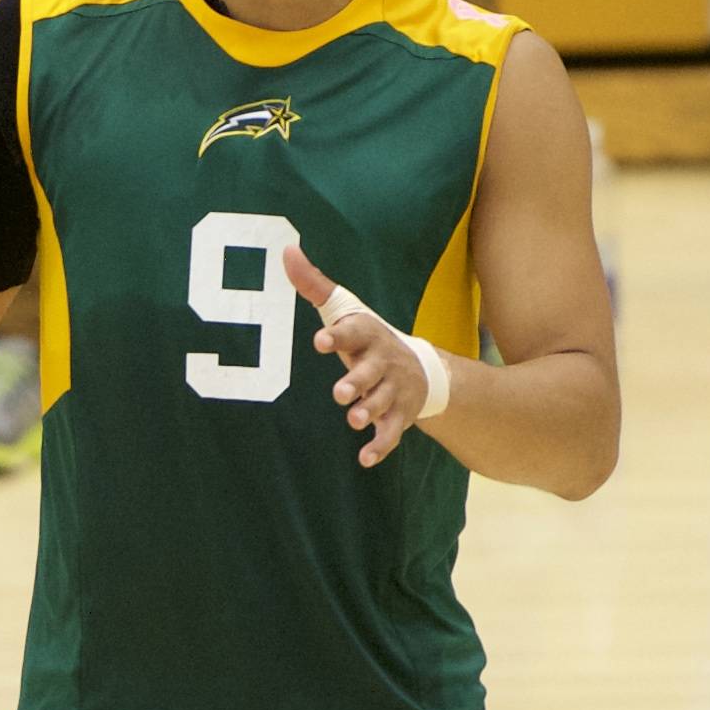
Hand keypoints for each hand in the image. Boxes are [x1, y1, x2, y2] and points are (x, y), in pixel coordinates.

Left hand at [281, 237, 437, 467]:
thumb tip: (286, 250)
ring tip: (354, 420)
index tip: (320, 340)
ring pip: (382, 403)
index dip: (339, 336)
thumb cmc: (369, 339)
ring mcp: (393, 391)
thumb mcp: (347, 311)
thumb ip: (314, 285)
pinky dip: (380, 447)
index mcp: (368, 335)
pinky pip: (391, 433)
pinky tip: (365, 459)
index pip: (355, 332)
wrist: (424, 371)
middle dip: (357, 381)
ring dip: (369, 411)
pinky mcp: (400, 417)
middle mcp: (383, 363)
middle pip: (371, 372)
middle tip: (340, 392)